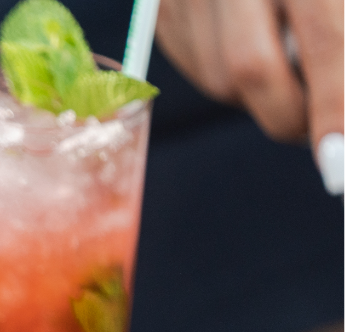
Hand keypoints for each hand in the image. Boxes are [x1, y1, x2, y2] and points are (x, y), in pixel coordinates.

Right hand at [157, 0, 342, 184]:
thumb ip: (342, 36)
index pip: (322, 44)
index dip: (335, 109)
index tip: (340, 163)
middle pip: (250, 73)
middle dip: (293, 116)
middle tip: (324, 129)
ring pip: (219, 79)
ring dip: (262, 93)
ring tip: (293, 63)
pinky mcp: (159, 7)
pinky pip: (193, 65)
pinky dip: (229, 73)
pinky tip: (254, 41)